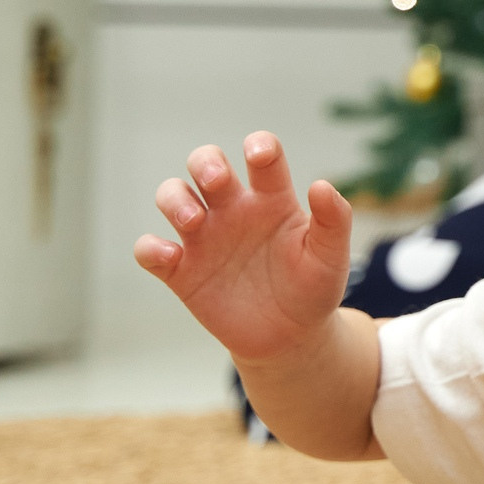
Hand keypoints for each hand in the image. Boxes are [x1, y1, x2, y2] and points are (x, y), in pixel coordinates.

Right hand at [135, 132, 353, 367]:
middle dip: (205, 162)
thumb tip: (321, 185)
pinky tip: (170, 256)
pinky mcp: (182, 271)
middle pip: (205, 163)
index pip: (263, 157)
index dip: (259, 145)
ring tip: (193, 220)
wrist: (291, 338)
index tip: (258, 154)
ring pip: (172, 195)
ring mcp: (205, 238)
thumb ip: (333, 221)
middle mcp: (233, 210)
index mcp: (272, 199)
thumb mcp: (330, 257)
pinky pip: (150, 250)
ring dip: (175, 199)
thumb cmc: (313, 289)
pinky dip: (150, 248)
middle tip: (217, 181)